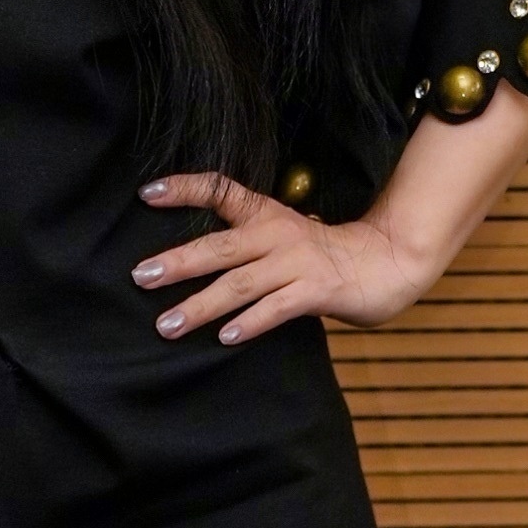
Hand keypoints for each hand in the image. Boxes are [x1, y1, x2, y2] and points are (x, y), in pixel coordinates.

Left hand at [131, 171, 439, 344]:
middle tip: (140, 276)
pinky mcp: (315, 291)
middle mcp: (277, 234)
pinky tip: (224, 338)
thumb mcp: (284, 236)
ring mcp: (296, 263)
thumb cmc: (325, 255)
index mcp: (266, 214)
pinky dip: (249, 323)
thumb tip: (192, 258)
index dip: (184, 189)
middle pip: (219, 246)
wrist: (387, 264)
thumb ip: (246, 242)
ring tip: (167, 325)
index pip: (220, 191)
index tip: (147, 192)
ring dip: (200, 306)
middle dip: (177, 262)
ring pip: (239, 284)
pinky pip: (276, 309)